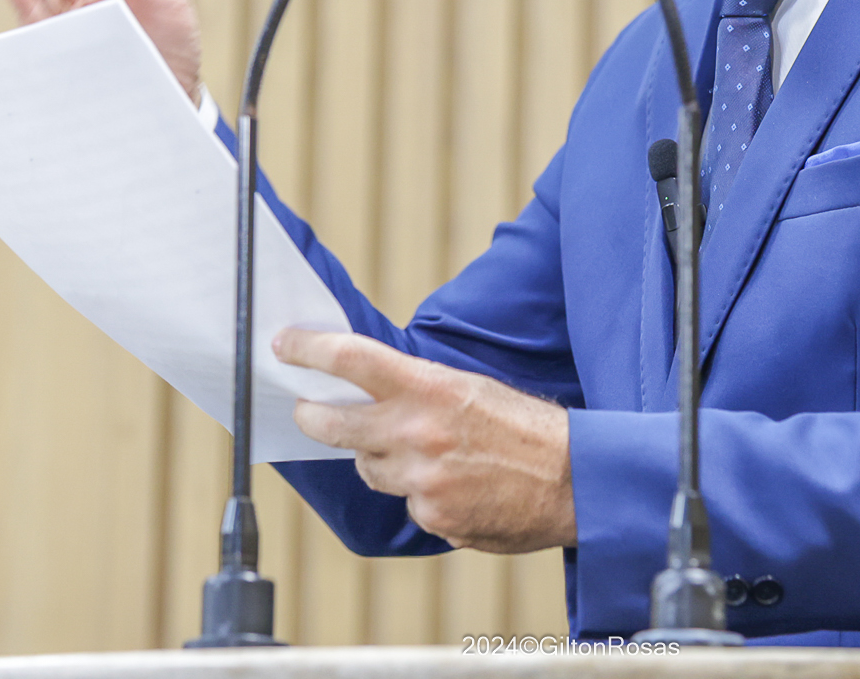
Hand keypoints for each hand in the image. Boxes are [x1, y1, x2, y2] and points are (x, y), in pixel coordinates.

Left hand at [274, 328, 575, 553]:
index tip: (284, 343)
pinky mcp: (431, 517)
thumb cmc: (525, 428)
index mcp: (430, 388)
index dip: (308, 348)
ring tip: (423, 452)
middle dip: (313, 414)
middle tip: (305, 407)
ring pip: (369, 467)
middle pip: (333, 423)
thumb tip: (369, 391)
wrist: (575, 480)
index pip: (352, 359)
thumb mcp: (470, 389)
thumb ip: (418, 391)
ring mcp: (421, 480)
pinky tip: (455, 485)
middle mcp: (417, 432)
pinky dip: (420, 495)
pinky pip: (406, 502)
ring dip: (380, 458)